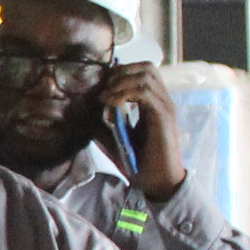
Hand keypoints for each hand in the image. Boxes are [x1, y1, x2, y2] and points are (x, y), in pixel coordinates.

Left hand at [98, 62, 190, 202]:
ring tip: (104, 97)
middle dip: (121, 72)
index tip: (101, 85)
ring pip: (145, 76)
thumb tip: (84, 112)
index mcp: (154, 103)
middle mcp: (162, 101)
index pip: (142, 72)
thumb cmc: (139, 162)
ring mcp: (165, 107)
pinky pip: (145, 93)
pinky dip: (125, 94)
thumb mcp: (115, 139)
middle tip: (103, 88)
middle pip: (146, 67)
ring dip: (120, 82)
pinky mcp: (163, 117)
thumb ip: (103, 124)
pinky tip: (110, 104)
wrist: (157, 182)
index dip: (120, 72)